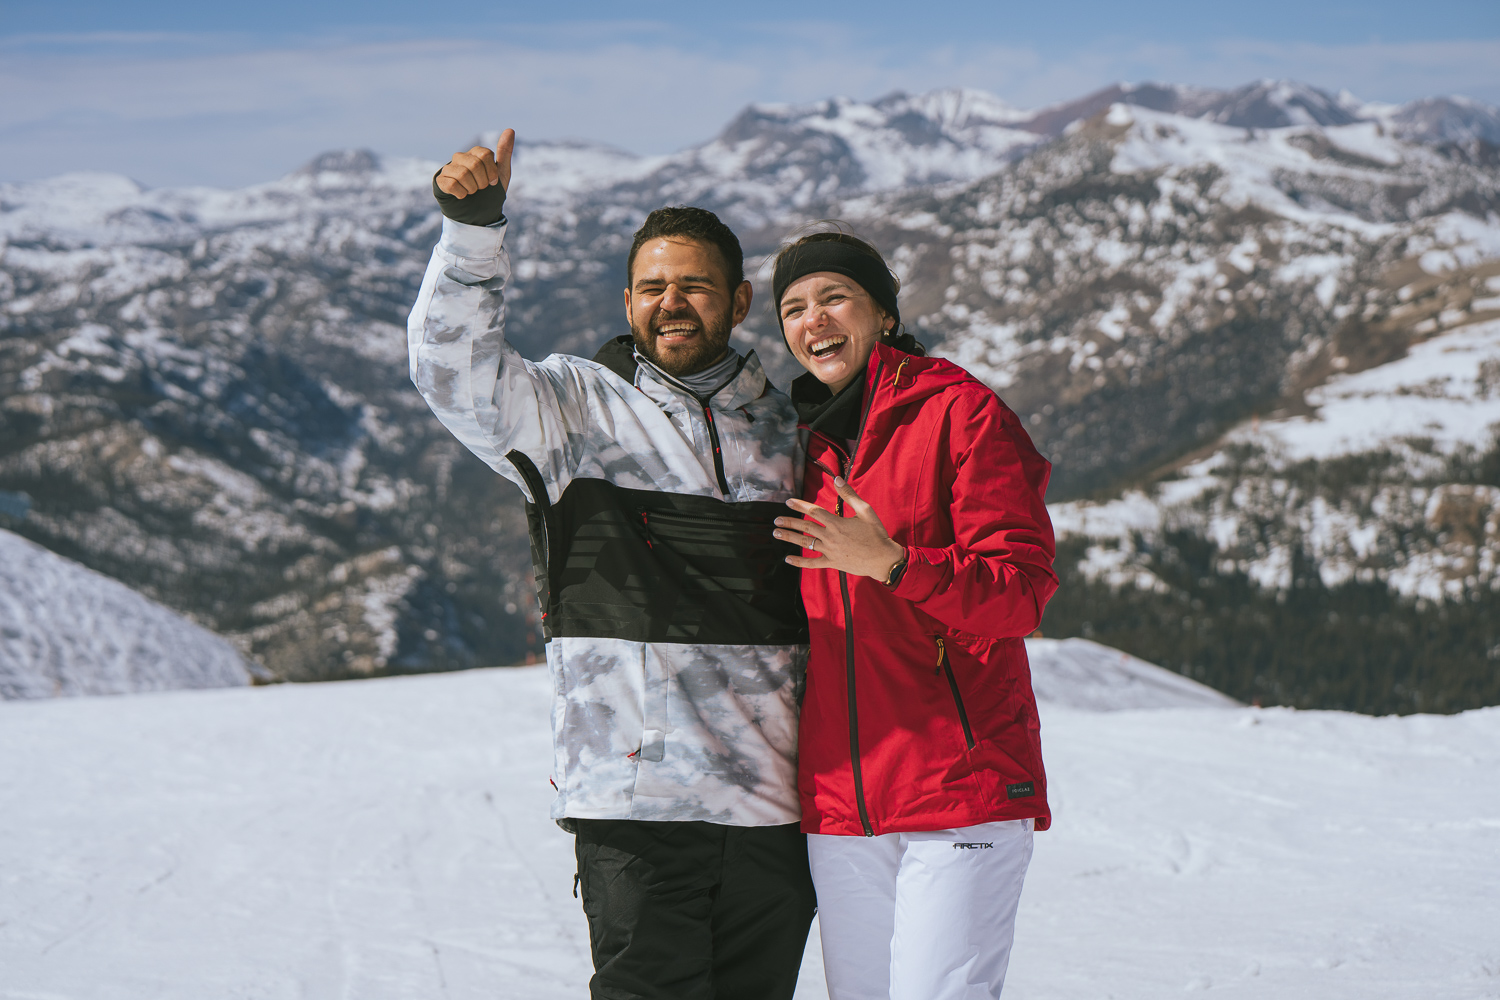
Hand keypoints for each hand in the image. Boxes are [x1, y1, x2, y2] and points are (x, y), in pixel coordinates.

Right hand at [436, 129, 514, 198]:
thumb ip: (504, 152)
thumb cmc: (490, 191)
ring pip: (462, 174)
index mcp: (475, 153)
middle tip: (482, 188)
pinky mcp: (441, 180)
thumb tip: (510, 129)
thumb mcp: (501, 172)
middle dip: (482, 182)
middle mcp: (460, 157)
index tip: (493, 182)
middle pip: (475, 164)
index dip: (492, 172)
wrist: (478, 213)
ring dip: (472, 189)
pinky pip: (451, 185)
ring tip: (472, 192)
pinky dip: (461, 194)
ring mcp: (449, 168)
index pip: (485, 154)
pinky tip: (462, 195)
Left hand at [774, 477, 905, 579]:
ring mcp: (830, 551)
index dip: (800, 506)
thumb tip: (837, 479)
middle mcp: (830, 537)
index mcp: (837, 523)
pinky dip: (800, 562)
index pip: (814, 511)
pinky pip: (812, 563)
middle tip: (776, 520)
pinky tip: (788, 559)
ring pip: (805, 543)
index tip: (788, 502)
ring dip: (790, 538)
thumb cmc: (876, 534)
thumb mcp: (865, 511)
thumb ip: (849, 495)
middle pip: (805, 527)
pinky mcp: (832, 563)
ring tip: (776, 533)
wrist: (883, 559)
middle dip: (789, 522)